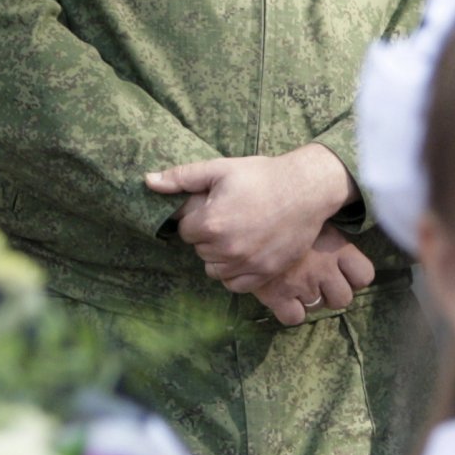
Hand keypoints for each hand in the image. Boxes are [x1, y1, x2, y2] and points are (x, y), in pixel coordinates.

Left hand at [145, 145, 353, 289]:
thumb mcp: (220, 169)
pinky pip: (235, 284)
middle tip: (232, 216)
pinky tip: (246, 252)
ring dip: (220, 256)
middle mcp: (227, 249)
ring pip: (214, 269)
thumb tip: (147, 182)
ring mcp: (247, 264)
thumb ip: (181, 177)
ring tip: (239, 233)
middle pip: (200, 250)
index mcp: (211, 224)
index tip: (216, 206)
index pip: (185, 231)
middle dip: (209, 236)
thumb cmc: (262, 176)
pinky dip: (235, 272)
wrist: (306, 190)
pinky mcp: (264, 274)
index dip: (199, 217)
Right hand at [251, 227, 375, 326]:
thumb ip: (329, 230)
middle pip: (343, 299)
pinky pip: (294, 317)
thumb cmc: (282, 214)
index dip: (354, 278)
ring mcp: (302, 284)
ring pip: (318, 308)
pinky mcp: (278, 295)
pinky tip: (282, 296)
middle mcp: (324, 268)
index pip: (364, 276)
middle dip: (331, 294)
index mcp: (337, 247)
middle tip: (315, 281)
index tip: (341, 272)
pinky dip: (289, 311)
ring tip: (297, 285)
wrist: (246, 218)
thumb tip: (344, 217)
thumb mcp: (313, 215)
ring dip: (310, 301)